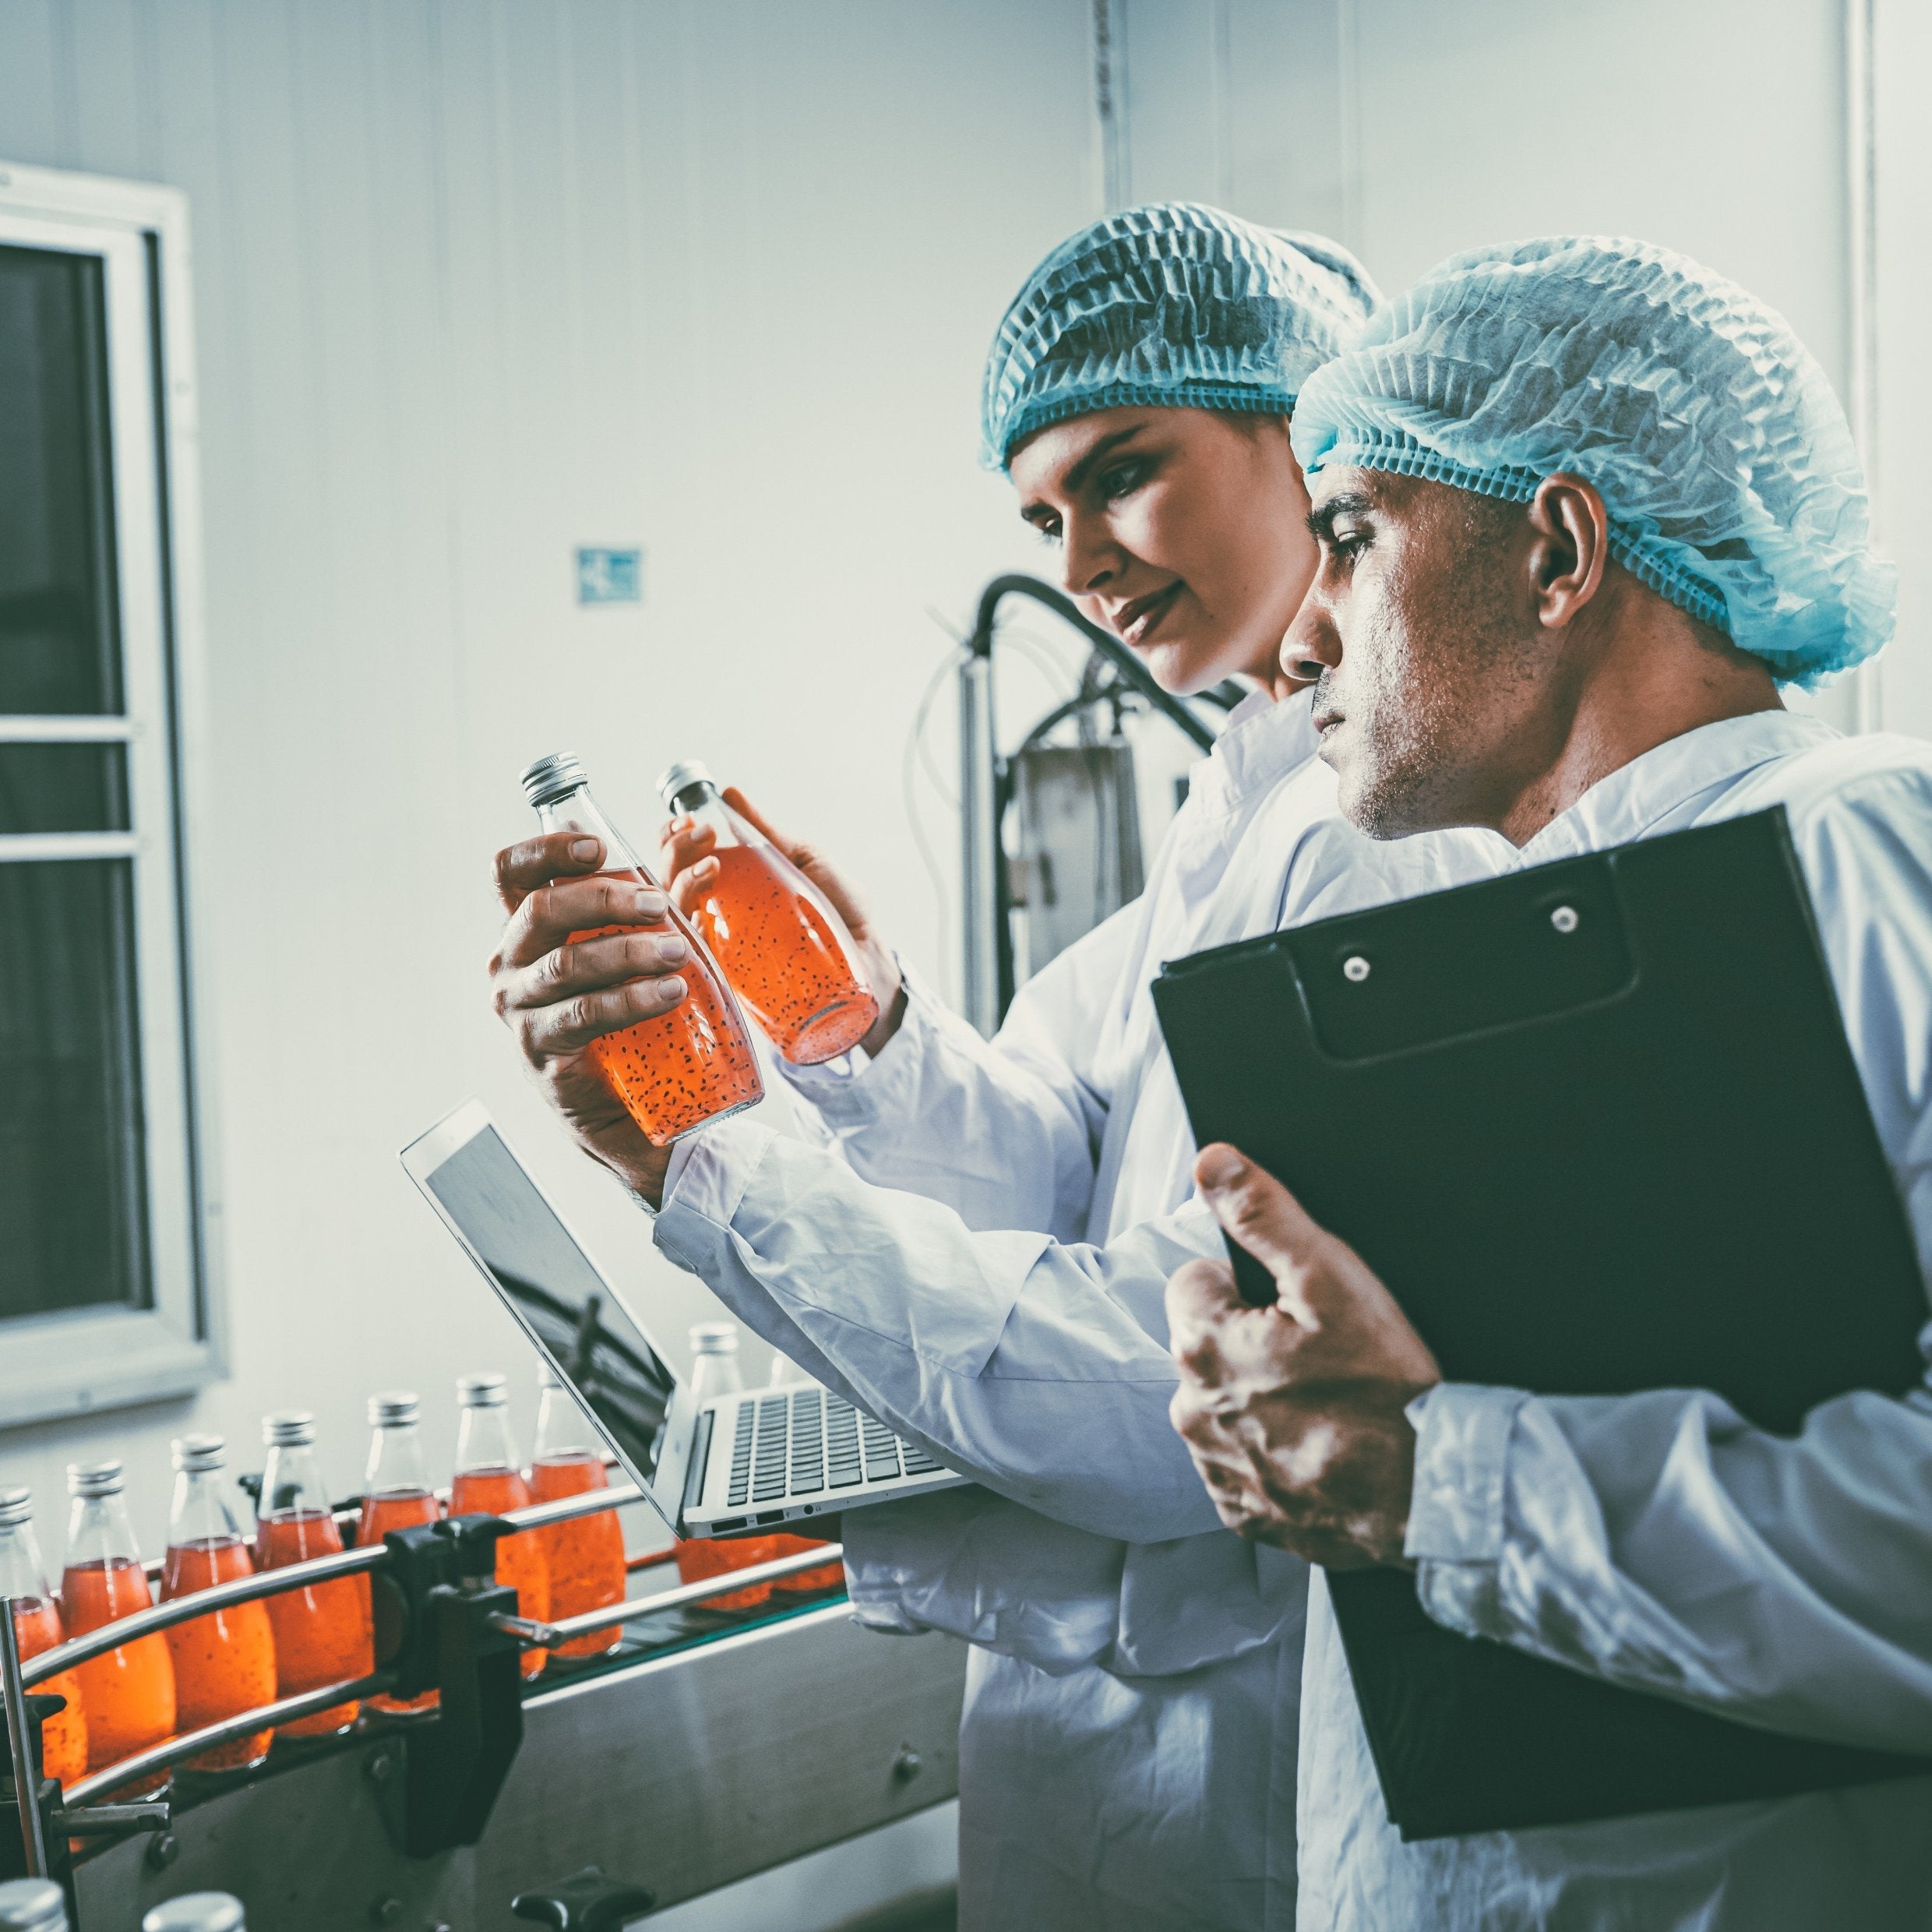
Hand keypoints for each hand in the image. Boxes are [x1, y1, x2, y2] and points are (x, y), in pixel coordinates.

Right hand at [489, 833, 683, 1204]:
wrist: (621, 1097)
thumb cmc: (627, 1005)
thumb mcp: (643, 939)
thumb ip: (665, 889)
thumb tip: (698, 836)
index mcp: (524, 927)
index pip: (510, 872)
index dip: (546, 850)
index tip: (598, 847)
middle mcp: (509, 963)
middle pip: (541, 910)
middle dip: (605, 900)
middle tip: (658, 905)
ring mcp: (520, 1009)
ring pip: (567, 964)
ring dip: (627, 951)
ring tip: (678, 953)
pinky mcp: (541, 1050)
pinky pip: (583, 1015)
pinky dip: (630, 999)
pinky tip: (669, 992)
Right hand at [661, 787, 905, 1057]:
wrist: (871, 963)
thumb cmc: (840, 914)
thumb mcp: (805, 863)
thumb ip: (769, 835)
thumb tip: (730, 793)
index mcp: (726, 889)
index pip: (680, 862)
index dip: (672, 840)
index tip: (687, 821)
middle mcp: (714, 920)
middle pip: (666, 888)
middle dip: (675, 854)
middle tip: (702, 834)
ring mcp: (720, 952)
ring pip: (674, 923)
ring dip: (683, 886)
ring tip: (712, 864)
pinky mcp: (732, 985)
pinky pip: (695, 966)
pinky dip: (691, 937)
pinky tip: (701, 918)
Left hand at [1166, 1144, 1441, 1567]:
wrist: (1434, 1493)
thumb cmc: (1387, 1387)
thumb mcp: (1332, 1277)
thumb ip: (1263, 1213)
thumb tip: (1212, 1162)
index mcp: (1202, 1346)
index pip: (1193, 1283)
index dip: (1243, 1286)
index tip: (1291, 1309)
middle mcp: (1192, 1413)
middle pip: (1205, 1345)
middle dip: (1248, 1341)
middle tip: (1317, 1356)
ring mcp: (1217, 1469)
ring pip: (1222, 1406)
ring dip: (1258, 1399)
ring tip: (1324, 1403)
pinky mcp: (1245, 1513)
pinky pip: (1243, 1465)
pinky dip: (1273, 1453)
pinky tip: (1321, 1446)